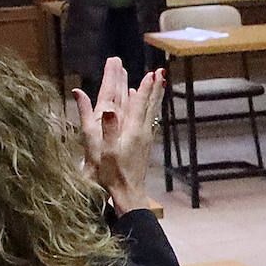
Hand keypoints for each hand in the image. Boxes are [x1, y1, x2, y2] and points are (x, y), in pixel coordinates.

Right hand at [72, 60, 164, 212]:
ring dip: (155, 97)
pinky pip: (149, 120)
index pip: (140, 104)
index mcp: (132, 132)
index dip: (145, 88)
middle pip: (151, 105)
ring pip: (152, 112)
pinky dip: (150, 109)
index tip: (152, 73)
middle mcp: (142, 133)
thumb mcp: (103, 151)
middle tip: (162, 72)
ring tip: (159, 84)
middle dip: (155, 88)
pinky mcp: (144, 145)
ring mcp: (145, 139)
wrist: (127, 193)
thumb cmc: (112, 173)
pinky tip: (148, 108)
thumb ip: (106, 129)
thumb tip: (108, 109)